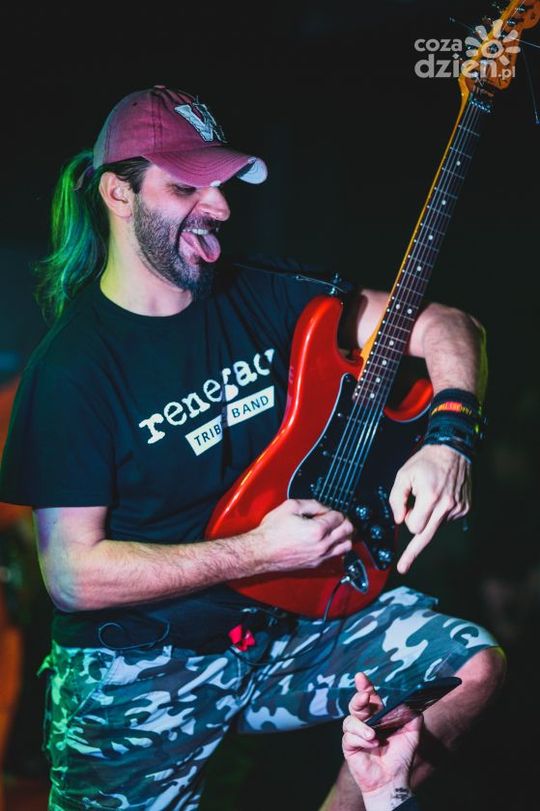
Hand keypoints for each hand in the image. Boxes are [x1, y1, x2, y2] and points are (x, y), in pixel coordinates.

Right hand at [257, 498, 353, 571]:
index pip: (339, 517)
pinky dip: (337, 547)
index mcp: (317, 530)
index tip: (330, 510)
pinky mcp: (315, 564)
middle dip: (345, 522)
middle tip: (339, 518)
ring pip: (346, 547)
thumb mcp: (290, 507)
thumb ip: (312, 504)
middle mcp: (322, 545)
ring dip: (345, 536)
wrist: (261, 552)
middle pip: (347, 531)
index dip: (335, 510)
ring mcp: (320, 556)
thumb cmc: (271, 532)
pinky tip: (330, 542)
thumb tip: (323, 507)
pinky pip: (335, 556)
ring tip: (339, 530)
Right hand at [342, 673, 421, 809]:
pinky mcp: (349, 746)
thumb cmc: (401, 756)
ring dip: (361, 726)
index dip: (364, 686)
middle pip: (355, 704)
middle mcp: (364, 721)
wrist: (393, 780)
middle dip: (358, 698)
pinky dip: (361, 740)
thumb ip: (413, 716)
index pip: (369, 696)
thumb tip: (411, 701)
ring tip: (373, 735)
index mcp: (377, 715)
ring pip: (349, 720)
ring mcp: (355, 733)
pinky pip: (349, 737)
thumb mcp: (412, 734)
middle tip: (365, 697)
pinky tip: (371, 744)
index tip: (361, 676)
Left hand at [389, 444, 470, 573]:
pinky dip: (439, 512)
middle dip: (413, 552)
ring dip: (428, 516)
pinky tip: (440, 496)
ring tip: (429, 495)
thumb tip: (399, 520)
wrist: (453, 450)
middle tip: (403, 567)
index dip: (407, 521)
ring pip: (435, 525)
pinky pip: (446, 519)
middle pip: (427, 536)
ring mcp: (458, 508)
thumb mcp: (403, 475)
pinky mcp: (465, 508)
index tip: (401, 538)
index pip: (415, 527)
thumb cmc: (426, 461)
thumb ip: (397, 499)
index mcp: (431, 497)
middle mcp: (447, 506)